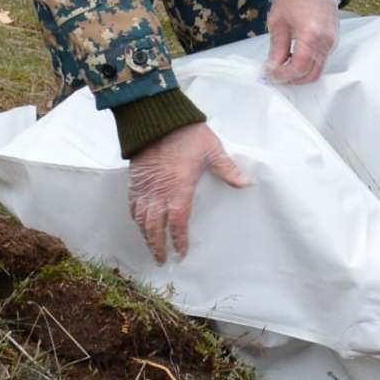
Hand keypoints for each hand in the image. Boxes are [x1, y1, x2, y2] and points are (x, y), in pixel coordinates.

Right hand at [127, 122, 251, 262]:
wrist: (157, 119)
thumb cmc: (187, 134)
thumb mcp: (213, 150)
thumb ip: (228, 169)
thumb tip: (247, 183)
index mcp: (179, 189)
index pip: (178, 222)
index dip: (178, 240)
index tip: (181, 253)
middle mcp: (159, 193)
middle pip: (155, 227)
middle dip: (158, 246)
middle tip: (162, 260)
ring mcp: (144, 188)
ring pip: (141, 219)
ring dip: (145, 236)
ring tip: (151, 247)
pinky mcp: (134, 180)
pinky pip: (132, 205)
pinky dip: (135, 218)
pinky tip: (139, 223)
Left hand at [265, 0, 339, 84]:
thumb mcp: (278, 23)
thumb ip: (276, 49)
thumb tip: (272, 68)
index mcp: (310, 36)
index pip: (298, 67)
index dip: (283, 75)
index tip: (270, 74)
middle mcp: (325, 42)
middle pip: (311, 74)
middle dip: (292, 79)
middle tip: (276, 74)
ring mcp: (332, 42)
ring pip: (317, 69)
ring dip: (301, 73)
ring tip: (284, 67)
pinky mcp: (333, 41)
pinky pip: (321, 60)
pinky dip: (308, 65)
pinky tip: (294, 58)